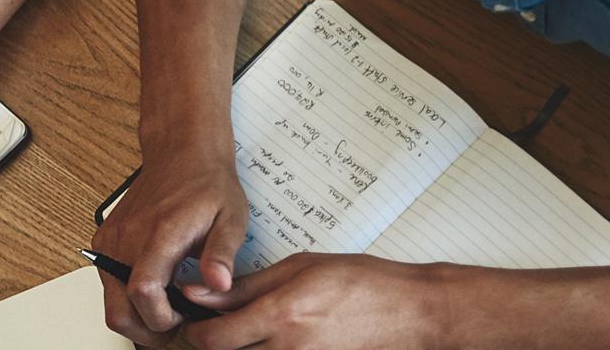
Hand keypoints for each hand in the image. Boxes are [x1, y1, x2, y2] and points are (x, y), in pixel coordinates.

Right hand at [92, 150, 247, 344]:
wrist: (180, 153)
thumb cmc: (206, 184)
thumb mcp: (231, 218)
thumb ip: (222, 254)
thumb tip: (218, 284)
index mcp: (160, 234)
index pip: (144, 292)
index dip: (162, 318)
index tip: (183, 317)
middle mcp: (127, 239)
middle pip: (117, 310)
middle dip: (145, 331)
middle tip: (174, 325)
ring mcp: (111, 241)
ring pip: (110, 302)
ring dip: (137, 315)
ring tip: (168, 306)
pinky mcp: (105, 241)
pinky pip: (108, 283)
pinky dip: (127, 296)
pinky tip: (156, 287)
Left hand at [181, 253, 463, 349]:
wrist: (414, 311)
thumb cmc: (363, 282)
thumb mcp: (299, 268)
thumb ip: (245, 286)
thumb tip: (198, 293)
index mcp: (280, 315)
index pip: (212, 338)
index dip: (195, 331)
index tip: (195, 320)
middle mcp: (288, 348)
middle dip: (212, 344)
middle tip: (215, 328)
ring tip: (245, 333)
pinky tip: (270, 342)